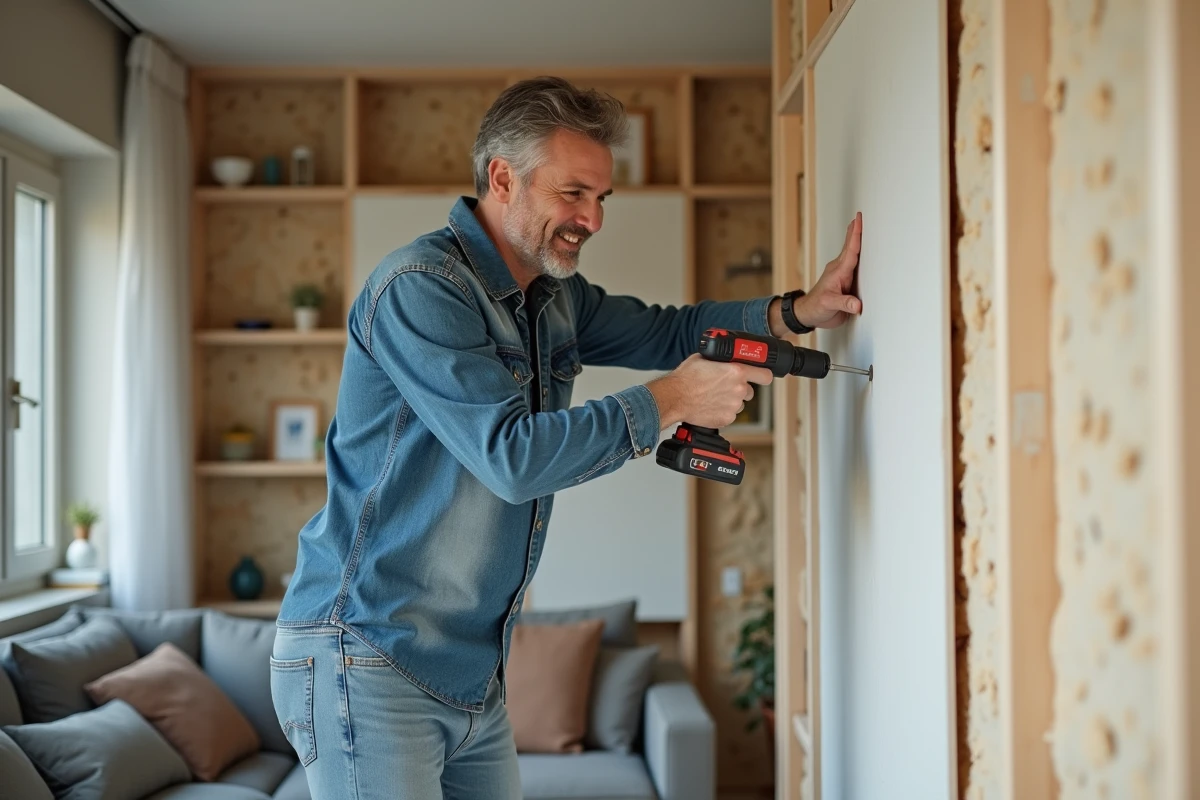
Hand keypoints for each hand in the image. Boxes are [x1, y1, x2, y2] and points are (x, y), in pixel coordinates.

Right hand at [649, 354, 773, 429]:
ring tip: (713, 397)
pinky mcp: (727, 419)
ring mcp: (734, 406)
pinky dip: (722, 411)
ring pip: (739, 404)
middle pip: (750, 391)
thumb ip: (722, 360)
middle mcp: (739, 389)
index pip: (765, 375)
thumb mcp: (705, 358)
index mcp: (737, 371)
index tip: (761, 377)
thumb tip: (725, 358)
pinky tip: (710, 405)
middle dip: (740, 389)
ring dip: (731, 401)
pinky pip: (730, 414)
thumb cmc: (686, 378)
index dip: (763, 376)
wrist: (674, 398)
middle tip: (724, 387)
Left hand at [794, 211, 863, 328]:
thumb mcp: (830, 305)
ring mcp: (842, 275)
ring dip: (856, 239)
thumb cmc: (817, 307)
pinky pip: (853, 264)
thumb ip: (844, 304)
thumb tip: (857, 304)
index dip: (855, 234)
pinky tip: (860, 251)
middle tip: (860, 215)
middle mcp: (840, 270)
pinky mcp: (845, 282)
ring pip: (851, 253)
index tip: (858, 220)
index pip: (850, 250)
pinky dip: (857, 254)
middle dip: (855, 230)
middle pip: (850, 246)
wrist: (809, 314)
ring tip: (860, 226)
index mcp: (839, 272)